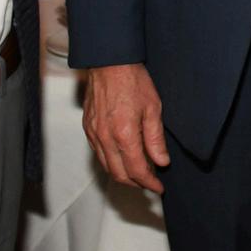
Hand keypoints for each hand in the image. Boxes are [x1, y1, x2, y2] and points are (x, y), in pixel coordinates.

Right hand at [84, 63, 170, 192]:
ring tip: (139, 174)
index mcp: (124, 134)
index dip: (149, 183)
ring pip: (107, 166)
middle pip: (119, 174)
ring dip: (123, 175)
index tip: (158, 187)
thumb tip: (161, 162)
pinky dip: (111, 162)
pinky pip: (98, 153)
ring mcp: (94, 134)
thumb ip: (155, 139)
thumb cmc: (133, 80)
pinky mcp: (88, 128)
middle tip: (150, 183)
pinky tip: (123, 158)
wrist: (109, 62)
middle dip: (136, 183)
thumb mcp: (153, 108)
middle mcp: (105, 138)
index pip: (137, 170)